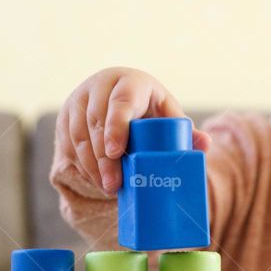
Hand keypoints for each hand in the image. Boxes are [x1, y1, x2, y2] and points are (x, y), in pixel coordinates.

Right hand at [56, 67, 210, 193]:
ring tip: (107, 187)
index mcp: (130, 82)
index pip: (120, 103)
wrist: (118, 94)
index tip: (117, 152)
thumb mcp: (167, 114)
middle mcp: (100, 86)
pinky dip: (79, 163)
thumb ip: (185, 130)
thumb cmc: (149, 109)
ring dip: (90, 165)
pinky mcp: (65, 115)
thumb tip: (204, 144)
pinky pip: (67, 142)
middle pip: (96, 123)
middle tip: (114, 184)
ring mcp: (78, 99)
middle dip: (103, 158)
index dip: (116, 127)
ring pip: (78, 135)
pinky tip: (93, 178)